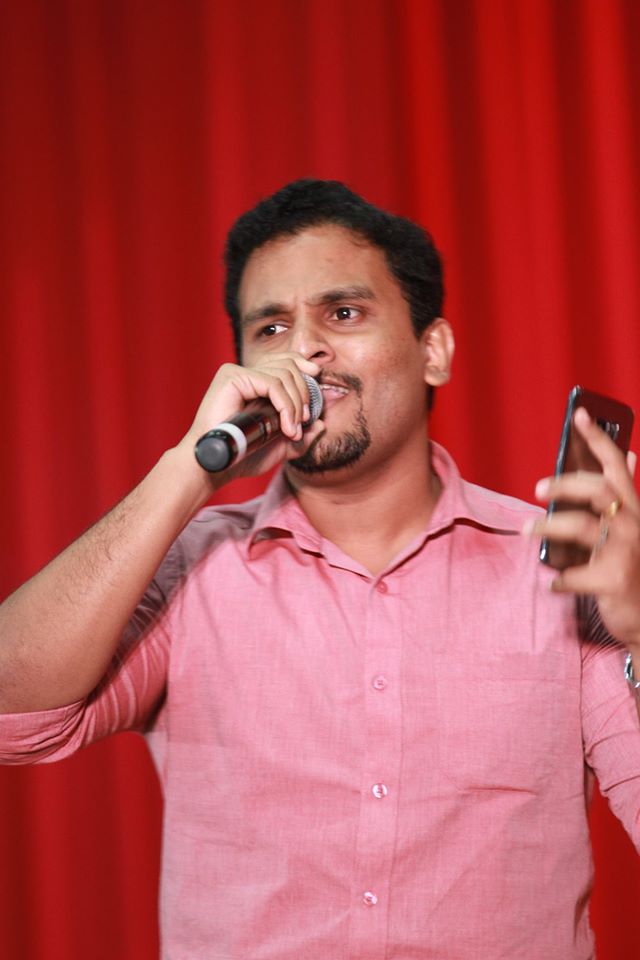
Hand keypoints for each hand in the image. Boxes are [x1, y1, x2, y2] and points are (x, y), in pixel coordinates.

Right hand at [178, 354, 323, 480]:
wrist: (219, 467)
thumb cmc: (243, 458)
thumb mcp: (280, 448)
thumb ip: (301, 438)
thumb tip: (321, 424)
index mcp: (255, 384)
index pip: (285, 361)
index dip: (304, 367)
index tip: (318, 381)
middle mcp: (245, 374)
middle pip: (288, 364)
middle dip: (304, 392)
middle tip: (304, 421)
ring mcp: (237, 374)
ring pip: (283, 374)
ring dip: (295, 404)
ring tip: (293, 431)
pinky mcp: (232, 377)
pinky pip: (271, 383)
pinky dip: (285, 404)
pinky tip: (286, 426)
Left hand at [527, 407, 639, 651]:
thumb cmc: (634, 568)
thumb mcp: (634, 528)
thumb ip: (624, 495)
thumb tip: (629, 454)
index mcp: (635, 510)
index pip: (617, 466)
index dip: (598, 438)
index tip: (579, 414)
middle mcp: (634, 525)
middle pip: (596, 490)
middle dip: (563, 484)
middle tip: (536, 488)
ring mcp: (626, 553)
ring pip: (579, 526)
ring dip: (547, 526)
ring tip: (526, 530)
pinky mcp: (613, 581)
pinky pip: (572, 574)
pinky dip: (557, 579)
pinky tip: (552, 583)